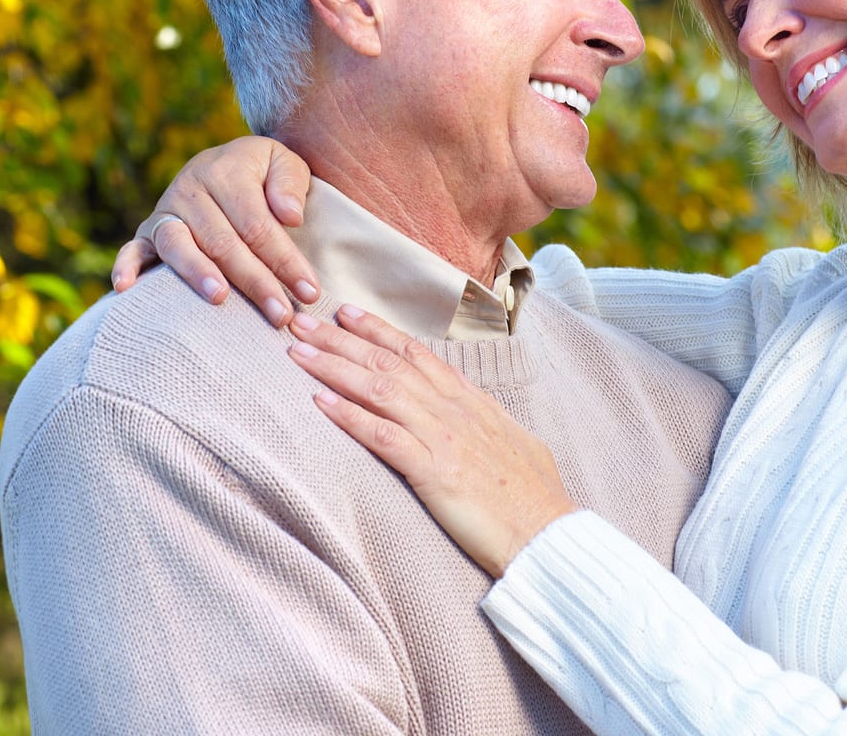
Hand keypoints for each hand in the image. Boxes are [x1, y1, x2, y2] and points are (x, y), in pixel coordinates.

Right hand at [111, 136, 319, 324]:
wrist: (226, 161)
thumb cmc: (262, 172)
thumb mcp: (283, 163)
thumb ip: (290, 184)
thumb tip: (290, 216)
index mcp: (227, 171)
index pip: (258, 225)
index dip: (285, 260)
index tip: (309, 291)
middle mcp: (191, 190)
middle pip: (224, 242)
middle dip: (255, 281)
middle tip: (280, 315)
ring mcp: (166, 211)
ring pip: (180, 246)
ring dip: (198, 274)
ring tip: (220, 299)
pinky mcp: (148, 231)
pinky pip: (133, 249)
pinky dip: (127, 266)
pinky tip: (126, 288)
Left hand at [288, 307, 576, 577]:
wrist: (549, 532)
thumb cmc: (535, 496)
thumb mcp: (513, 440)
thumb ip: (485, 419)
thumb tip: (472, 410)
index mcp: (472, 400)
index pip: (417, 353)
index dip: (378, 330)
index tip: (346, 313)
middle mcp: (455, 409)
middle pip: (389, 362)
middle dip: (341, 339)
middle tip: (302, 320)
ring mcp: (445, 437)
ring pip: (380, 389)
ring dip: (334, 367)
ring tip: (296, 351)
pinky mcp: (435, 472)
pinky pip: (384, 437)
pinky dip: (350, 416)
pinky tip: (320, 402)